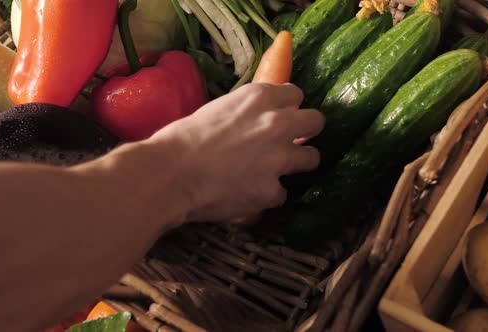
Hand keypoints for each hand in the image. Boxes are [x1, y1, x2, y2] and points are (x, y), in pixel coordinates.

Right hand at [151, 83, 324, 221]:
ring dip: (296, 165)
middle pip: (316, 122)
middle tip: (292, 142)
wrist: (172, 173)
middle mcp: (277, 124)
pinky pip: (281, 193)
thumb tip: (252, 122)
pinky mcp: (272, 190)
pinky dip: (268, 195)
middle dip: (307, 132)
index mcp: (260, 98)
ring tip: (275, 172)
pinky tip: (250, 195)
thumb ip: (244, 113)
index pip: (296, 94)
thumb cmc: (182, 138)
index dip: (289, 108)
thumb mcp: (217, 109)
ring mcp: (279, 158)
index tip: (281, 116)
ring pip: (312, 158)